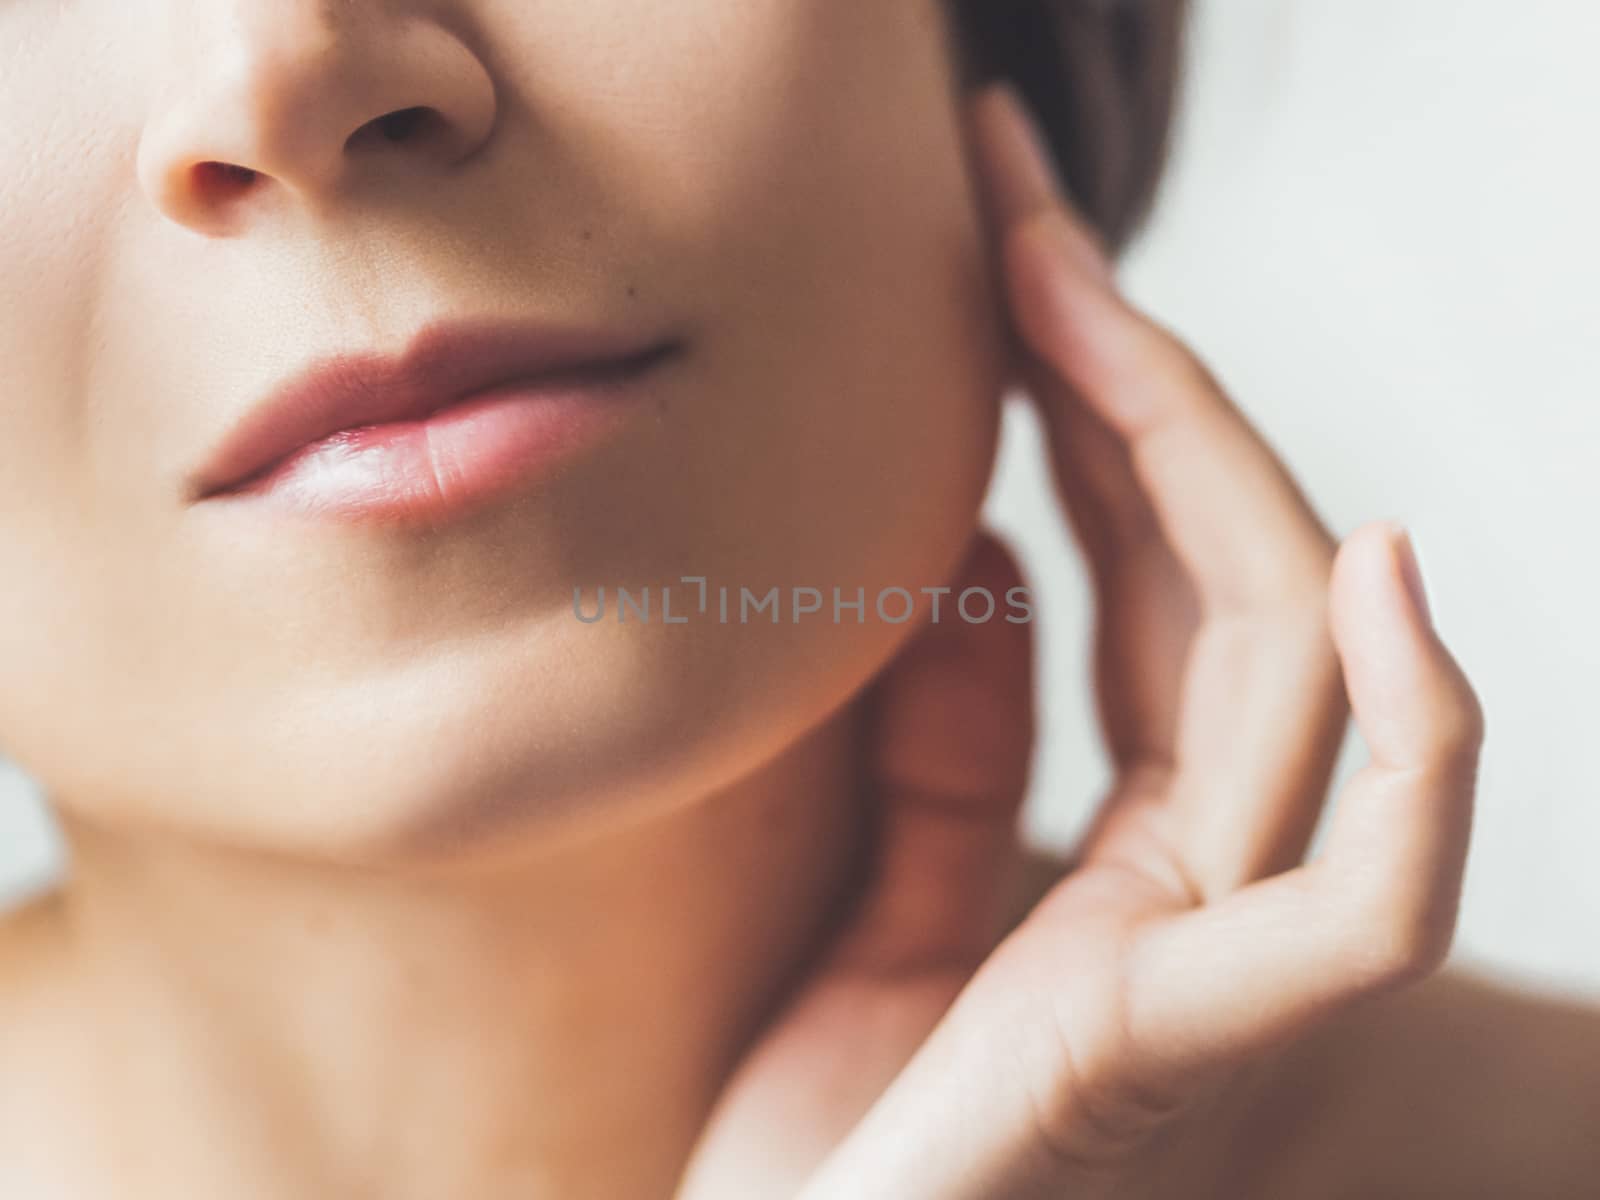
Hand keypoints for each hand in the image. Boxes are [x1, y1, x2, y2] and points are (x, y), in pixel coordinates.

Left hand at [677, 82, 1486, 1199]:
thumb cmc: (822, 1138)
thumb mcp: (877, 898)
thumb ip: (951, 747)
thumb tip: (983, 553)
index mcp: (1131, 853)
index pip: (1156, 586)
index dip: (1098, 408)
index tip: (1009, 254)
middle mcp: (1197, 882)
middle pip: (1226, 583)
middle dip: (1134, 381)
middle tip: (1020, 212)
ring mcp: (1207, 956)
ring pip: (1292, 675)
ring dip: (1214, 467)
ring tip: (1099, 296)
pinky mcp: (1186, 1041)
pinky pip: (1363, 893)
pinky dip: (1412, 734)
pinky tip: (1374, 566)